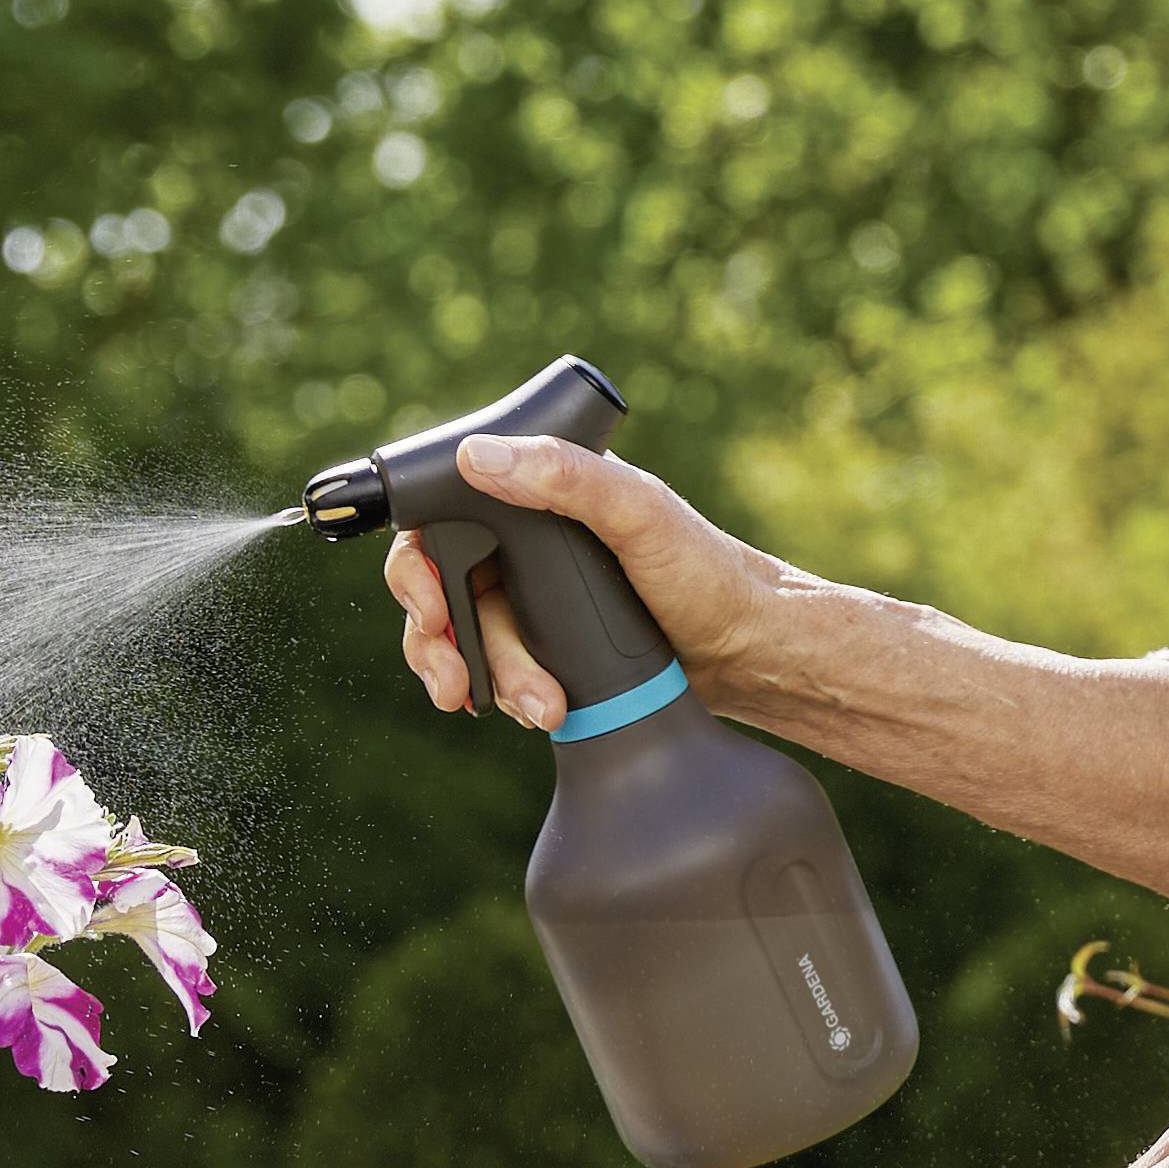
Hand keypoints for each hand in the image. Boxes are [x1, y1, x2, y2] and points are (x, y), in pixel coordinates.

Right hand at [381, 432, 799, 730]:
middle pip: (440, 587)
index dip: (416, 563)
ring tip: (537, 706)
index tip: (427, 605)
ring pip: (468, 638)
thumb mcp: (641, 515)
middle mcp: (530, 544)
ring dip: (483, 678)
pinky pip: (499, 672)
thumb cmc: (708, 573)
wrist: (752, 653)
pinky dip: (504, 695)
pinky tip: (535, 710)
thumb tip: (480, 457)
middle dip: (438, 641)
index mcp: (541, 496)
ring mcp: (538, 598)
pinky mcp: (552, 646)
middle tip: (455, 680)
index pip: (443, 516)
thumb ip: (568, 479)